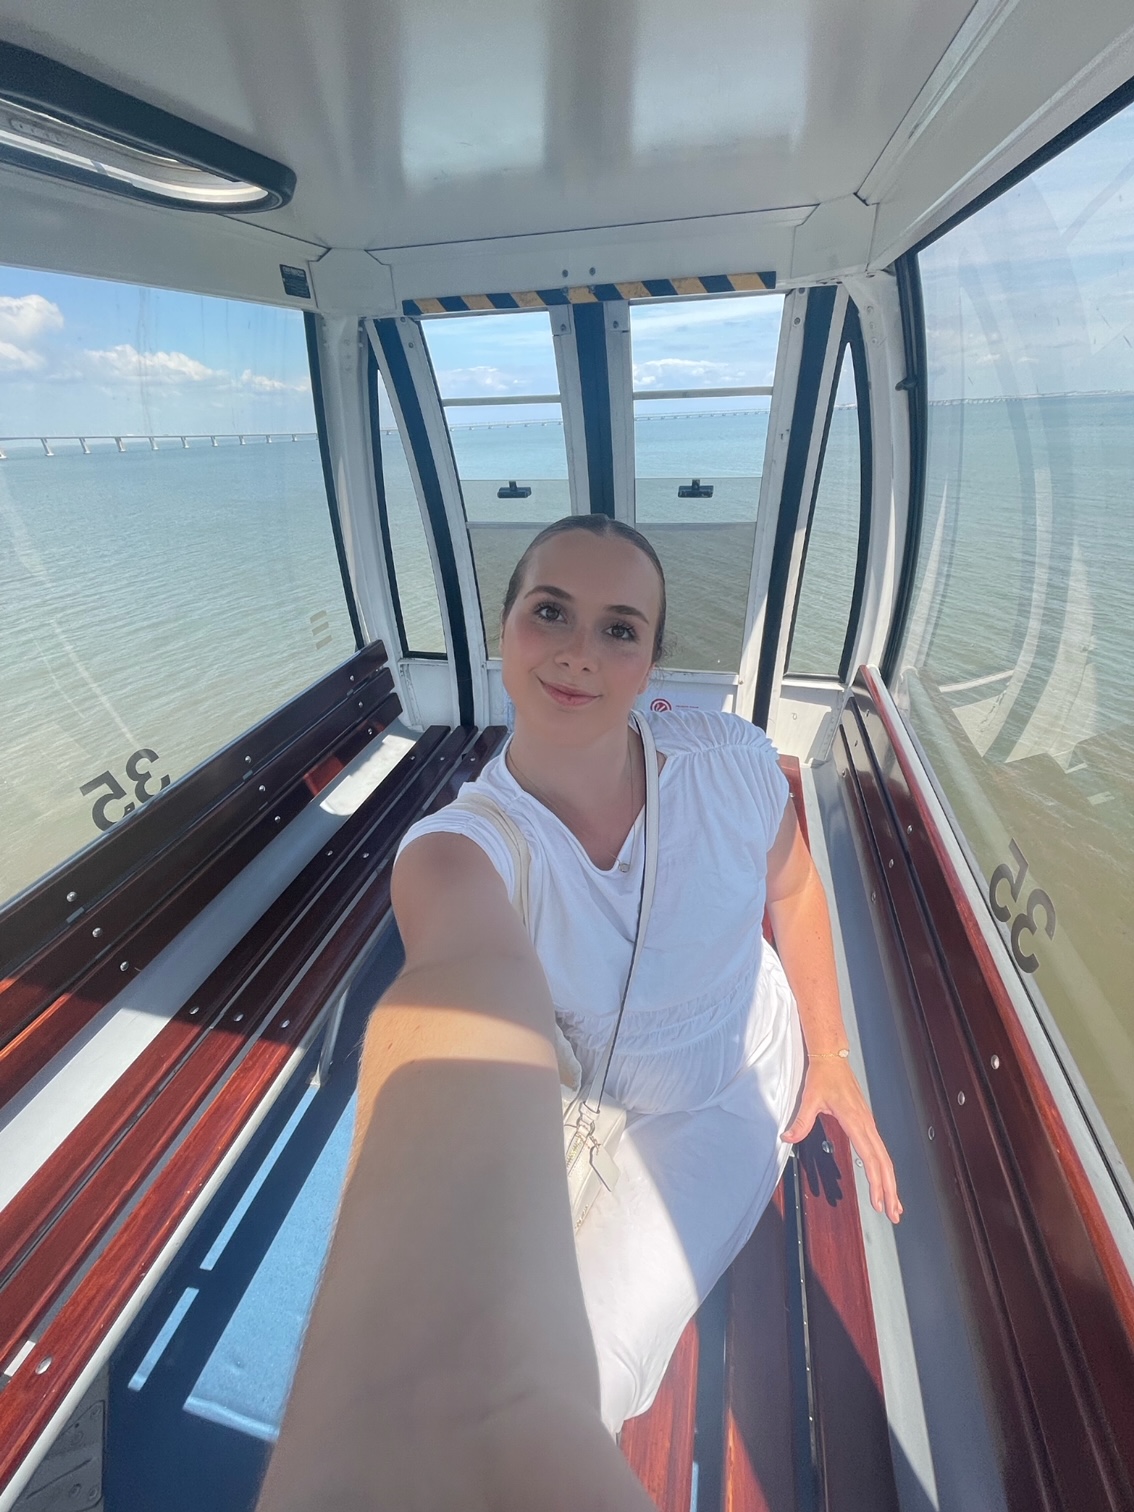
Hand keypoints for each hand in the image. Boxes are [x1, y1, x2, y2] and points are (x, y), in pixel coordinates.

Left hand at [781, 1059, 902, 1222]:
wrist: (832, 1058)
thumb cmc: (822, 1077)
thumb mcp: (809, 1098)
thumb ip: (801, 1120)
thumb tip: (787, 1138)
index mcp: (855, 1120)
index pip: (870, 1157)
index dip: (876, 1181)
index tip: (878, 1201)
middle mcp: (866, 1124)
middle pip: (884, 1163)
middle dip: (890, 1189)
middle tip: (894, 1214)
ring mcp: (869, 1124)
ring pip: (885, 1158)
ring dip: (890, 1182)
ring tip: (894, 1205)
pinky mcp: (866, 1122)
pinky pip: (879, 1150)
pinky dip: (884, 1169)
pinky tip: (884, 1180)